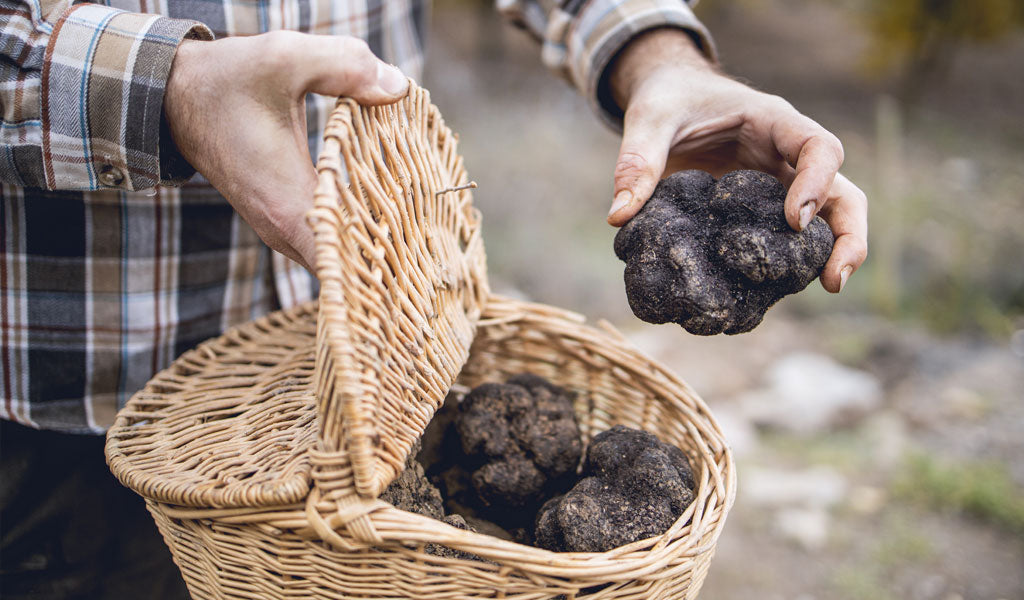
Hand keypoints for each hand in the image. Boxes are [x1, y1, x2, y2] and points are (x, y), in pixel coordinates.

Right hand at [163, 31, 408, 269]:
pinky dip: (355, 230)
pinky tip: (385, 209)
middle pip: (349, 268)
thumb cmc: (228, 79)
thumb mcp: (286, 58)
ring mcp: (280, 230)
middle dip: (391, 254)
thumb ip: (345, 66)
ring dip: (373, 242)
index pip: (344, 262)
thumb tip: (399, 87)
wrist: (174, 95)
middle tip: (434, 234)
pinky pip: (327, 241)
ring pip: (338, 256)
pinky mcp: (281, 220)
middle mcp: (283, 230)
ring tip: (418, 223)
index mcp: (287, 204)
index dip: (385, 261)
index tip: (421, 250)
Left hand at [606, 29, 866, 292]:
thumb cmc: (669, 100)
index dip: (816, 183)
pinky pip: (784, 242)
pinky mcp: (761, 214)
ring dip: (829, 257)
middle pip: (842, 193)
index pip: (818, 147)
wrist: (670, 99)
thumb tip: (619, 217)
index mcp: (773, 123)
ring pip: (827, 222)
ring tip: (825, 291)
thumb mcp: (650, 118)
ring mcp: (780, 188)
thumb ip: (637, 160)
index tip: (794, 221)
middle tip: (835, 280)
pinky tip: (766, 297)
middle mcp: (788, 158)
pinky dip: (783, 268)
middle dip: (848, 235)